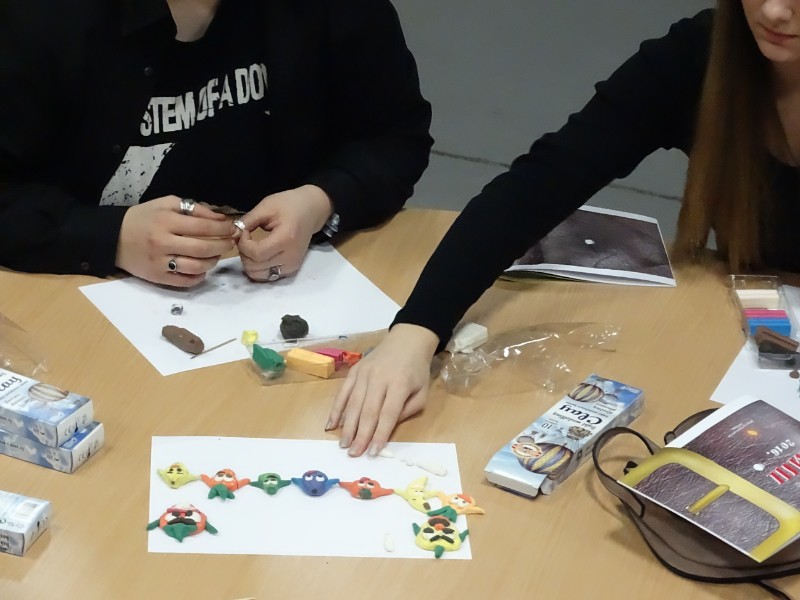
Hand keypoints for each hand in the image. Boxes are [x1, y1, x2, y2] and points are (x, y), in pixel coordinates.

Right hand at [115, 195, 235, 285]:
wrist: (113, 237)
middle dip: (223, 246)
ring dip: (212, 262)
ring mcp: (160, 262)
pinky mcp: (157, 277)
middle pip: (203, 248)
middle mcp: (163, 242)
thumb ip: (195, 209)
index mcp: (166, 221)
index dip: (223, 229)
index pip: (203, 227)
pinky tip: (202, 269)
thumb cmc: (144, 217)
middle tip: (230, 243)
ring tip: (215, 256)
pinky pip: (185, 281)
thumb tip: (221, 218)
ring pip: (196, 267)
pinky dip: (199, 276)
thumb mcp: (166, 204)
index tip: (233, 229)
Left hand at [236, 185, 332, 281]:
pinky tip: (259, 254)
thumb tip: (233, 235)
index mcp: (285, 239)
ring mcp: (292, 266)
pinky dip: (258, 268)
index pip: (256, 254)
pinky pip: (267, 276)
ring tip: (252, 247)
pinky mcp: (291, 270)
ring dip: (249, 263)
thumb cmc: (289, 204)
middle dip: (244, 254)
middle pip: (255, 267)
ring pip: (258, 275)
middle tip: (246, 239)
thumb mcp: (266, 206)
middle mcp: (290, 257)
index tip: (244, 231)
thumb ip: (247, 221)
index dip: (243, 244)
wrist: (311, 211)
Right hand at [327, 324, 439, 456]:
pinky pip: (343, 392)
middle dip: (360, 435)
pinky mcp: (354, 371)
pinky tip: (331, 425)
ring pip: (353, 403)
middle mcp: (379, 378)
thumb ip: (407, 411)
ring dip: (347, 426)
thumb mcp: (422, 391)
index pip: (388, 414)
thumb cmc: (416, 370)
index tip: (374, 452)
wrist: (407, 341)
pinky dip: (336, 409)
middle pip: (368, 411)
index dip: (380, 434)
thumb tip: (387, 428)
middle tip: (354, 454)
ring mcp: (364, 373)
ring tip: (344, 445)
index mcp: (400, 384)